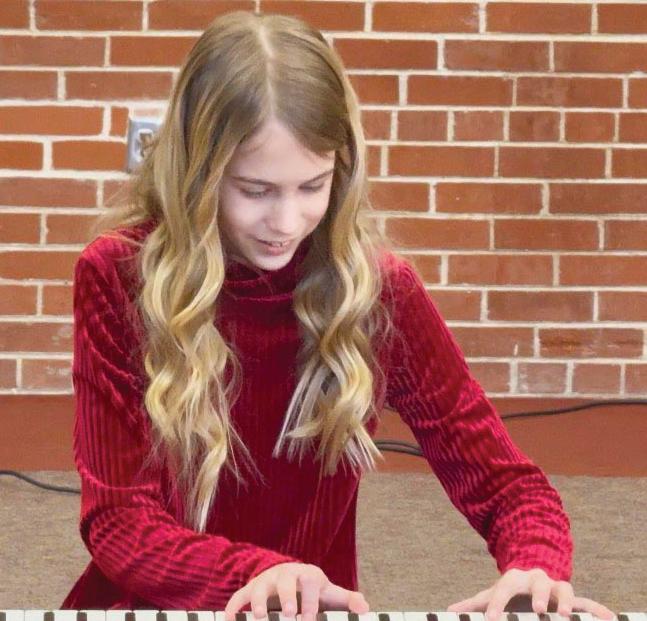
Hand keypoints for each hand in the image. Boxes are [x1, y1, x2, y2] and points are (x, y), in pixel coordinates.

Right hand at [224, 562, 369, 620]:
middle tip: (289, 614)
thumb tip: (365, 608)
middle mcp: (286, 575)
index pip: (311, 584)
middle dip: (286, 597)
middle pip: (285, 581)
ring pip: (260, 588)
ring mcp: (266, 582)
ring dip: (259, 603)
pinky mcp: (250, 589)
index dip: (310, 602)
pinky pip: (238, 597)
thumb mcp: (330, 593)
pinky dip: (232, 608)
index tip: (308, 619)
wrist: (289, 575)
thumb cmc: (313, 589)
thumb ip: (348, 600)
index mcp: (307, 575)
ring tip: (260, 619)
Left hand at [447, 568, 614, 620]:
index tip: (492, 619)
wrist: (533, 572)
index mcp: (513, 579)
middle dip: (538, 596)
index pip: (502, 589)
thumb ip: (475, 603)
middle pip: (536, 584)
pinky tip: (609, 617)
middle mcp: (535, 579)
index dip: (496, 604)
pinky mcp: (570, 595)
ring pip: (562, 589)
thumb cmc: (511, 590)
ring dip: (565, 601)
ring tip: (565, 616)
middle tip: (538, 611)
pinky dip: (597, 608)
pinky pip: (586, 601)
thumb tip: (449, 610)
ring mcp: (554, 586)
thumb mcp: (493, 593)